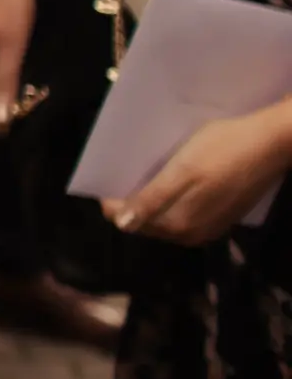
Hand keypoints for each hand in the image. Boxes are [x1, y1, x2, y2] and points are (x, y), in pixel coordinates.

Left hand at [108, 104, 291, 246]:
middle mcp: (191, 234)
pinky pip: (184, 214)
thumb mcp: (182, 171)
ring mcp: (208, 228)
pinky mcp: (221, 218)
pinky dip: (170, 201)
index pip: (128, 221)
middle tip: (123, 173)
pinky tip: (170, 180)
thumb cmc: (222, 149)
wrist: (271, 143)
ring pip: (164, 220)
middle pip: (146, 222)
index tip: (108, 177)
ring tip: (142, 174)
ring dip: (150, 201)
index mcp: (179, 225)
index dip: (113, 201)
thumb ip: (152, 200)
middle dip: (130, 202)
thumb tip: (122, 225)